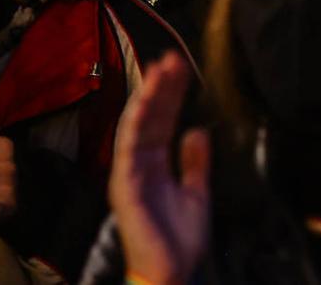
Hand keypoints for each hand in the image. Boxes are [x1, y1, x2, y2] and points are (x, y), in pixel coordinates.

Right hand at [110, 53, 210, 284]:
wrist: (171, 273)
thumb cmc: (178, 241)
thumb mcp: (196, 194)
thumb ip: (195, 163)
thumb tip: (197, 130)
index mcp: (155, 163)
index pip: (163, 120)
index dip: (171, 94)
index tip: (180, 67)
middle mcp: (138, 162)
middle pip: (149, 117)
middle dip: (160, 87)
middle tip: (171, 58)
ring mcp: (128, 172)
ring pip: (135, 125)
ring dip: (146, 97)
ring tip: (159, 71)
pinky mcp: (123, 184)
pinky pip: (126, 148)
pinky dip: (133, 123)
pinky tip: (143, 104)